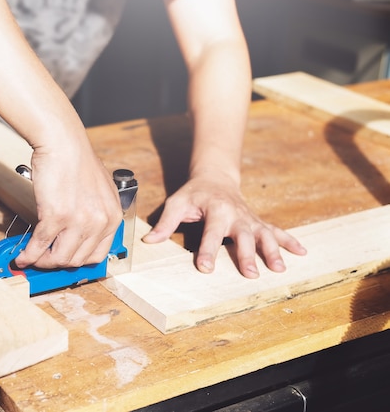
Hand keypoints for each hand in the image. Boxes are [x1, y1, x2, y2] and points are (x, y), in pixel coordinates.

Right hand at [14, 139, 122, 268]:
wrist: (63, 142)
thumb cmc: (77, 161)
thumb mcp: (100, 192)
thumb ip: (94, 215)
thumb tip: (77, 235)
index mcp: (112, 216)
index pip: (98, 255)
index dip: (77, 261)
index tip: (64, 260)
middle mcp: (100, 222)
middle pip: (77, 260)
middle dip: (57, 263)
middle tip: (43, 259)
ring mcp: (79, 221)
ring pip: (59, 258)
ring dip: (42, 262)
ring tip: (32, 258)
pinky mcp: (57, 216)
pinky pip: (40, 244)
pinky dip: (29, 254)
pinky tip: (23, 255)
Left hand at [142, 172, 306, 277]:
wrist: (215, 177)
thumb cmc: (194, 193)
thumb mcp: (176, 203)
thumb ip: (165, 223)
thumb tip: (149, 241)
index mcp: (215, 209)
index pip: (211, 232)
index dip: (207, 250)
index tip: (205, 268)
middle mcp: (236, 214)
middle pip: (243, 236)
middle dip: (246, 255)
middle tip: (250, 274)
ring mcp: (249, 218)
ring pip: (264, 234)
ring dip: (273, 251)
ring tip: (280, 268)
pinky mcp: (258, 221)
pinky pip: (276, 230)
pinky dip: (290, 241)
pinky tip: (302, 252)